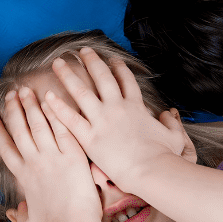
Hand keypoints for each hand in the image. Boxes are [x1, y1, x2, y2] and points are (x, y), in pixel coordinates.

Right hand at [0, 86, 96, 221]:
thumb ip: (20, 218)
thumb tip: (14, 215)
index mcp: (23, 176)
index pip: (5, 148)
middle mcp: (34, 162)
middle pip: (19, 129)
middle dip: (13, 110)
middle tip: (11, 94)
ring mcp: (53, 156)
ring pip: (38, 124)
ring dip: (31, 105)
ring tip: (26, 90)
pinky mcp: (72, 155)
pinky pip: (61, 128)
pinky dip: (55, 113)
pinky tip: (51, 100)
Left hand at [40, 48, 191, 191]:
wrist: (150, 171)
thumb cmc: (164, 157)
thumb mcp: (175, 136)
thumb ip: (172, 123)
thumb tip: (171, 114)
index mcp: (137, 107)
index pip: (126, 81)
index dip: (119, 68)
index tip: (112, 59)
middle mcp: (117, 108)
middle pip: (102, 78)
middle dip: (91, 62)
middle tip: (82, 51)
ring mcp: (102, 120)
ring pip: (81, 91)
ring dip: (68, 75)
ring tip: (57, 62)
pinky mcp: (89, 137)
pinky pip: (69, 118)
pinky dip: (57, 106)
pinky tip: (47, 96)